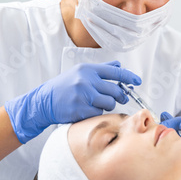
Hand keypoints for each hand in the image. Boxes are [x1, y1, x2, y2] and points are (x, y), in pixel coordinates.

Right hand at [5, 61, 140, 142]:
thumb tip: (119, 66)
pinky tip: (87, 109)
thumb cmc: (64, 86)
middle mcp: (86, 81)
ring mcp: (83, 96)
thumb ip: (101, 69)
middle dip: (121, 96)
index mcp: (87, 69)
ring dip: (107, 105)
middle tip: (122, 98)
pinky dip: (96, 113)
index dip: (129, 77)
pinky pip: (99, 113)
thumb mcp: (80, 72)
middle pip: (115, 91)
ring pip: (109, 103)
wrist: (42, 102)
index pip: (115, 73)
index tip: (138, 81)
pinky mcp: (80, 110)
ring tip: (97, 103)